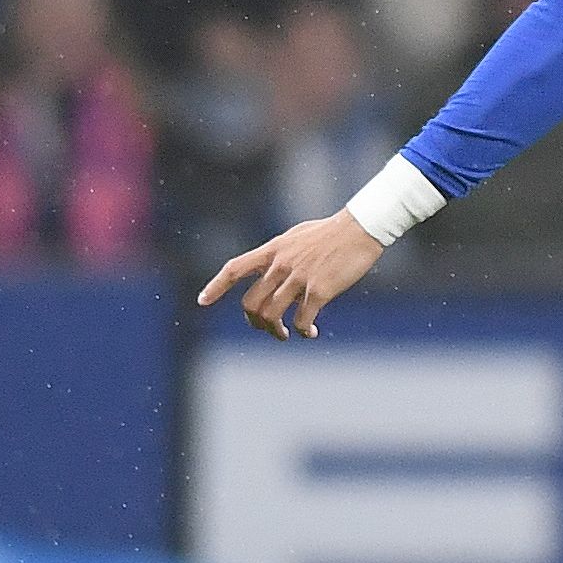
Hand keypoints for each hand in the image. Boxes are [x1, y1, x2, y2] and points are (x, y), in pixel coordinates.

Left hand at [199, 212, 384, 340]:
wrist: (360, 228)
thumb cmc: (332, 231)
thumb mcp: (297, 237)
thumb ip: (281, 254)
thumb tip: (274, 271)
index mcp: (273, 250)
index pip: (235, 269)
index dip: (216, 286)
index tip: (202, 301)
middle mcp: (280, 265)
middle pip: (251, 303)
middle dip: (255, 321)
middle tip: (268, 328)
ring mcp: (298, 278)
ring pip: (271, 315)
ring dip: (276, 331)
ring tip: (287, 334)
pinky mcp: (319, 290)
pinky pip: (303, 319)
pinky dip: (304, 330)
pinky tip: (311, 332)